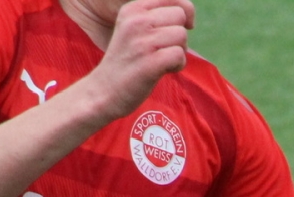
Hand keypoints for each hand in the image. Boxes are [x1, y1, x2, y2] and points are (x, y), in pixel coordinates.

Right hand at [82, 0, 194, 121]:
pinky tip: (163, 71)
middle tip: (163, 50)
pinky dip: (177, 65)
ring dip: (179, 52)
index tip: (180, 28)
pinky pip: (179, 55)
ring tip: (161, 61)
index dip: (185, 14)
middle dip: (179, 35)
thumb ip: (156, 17)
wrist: (104, 90)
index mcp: (133, 9)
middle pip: (180, 16)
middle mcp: (136, 20)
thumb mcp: (134, 29)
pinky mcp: (150, 62)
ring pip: (182, 36)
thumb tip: (189, 14)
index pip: (175, 0)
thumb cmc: (127, 60)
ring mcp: (142, 41)